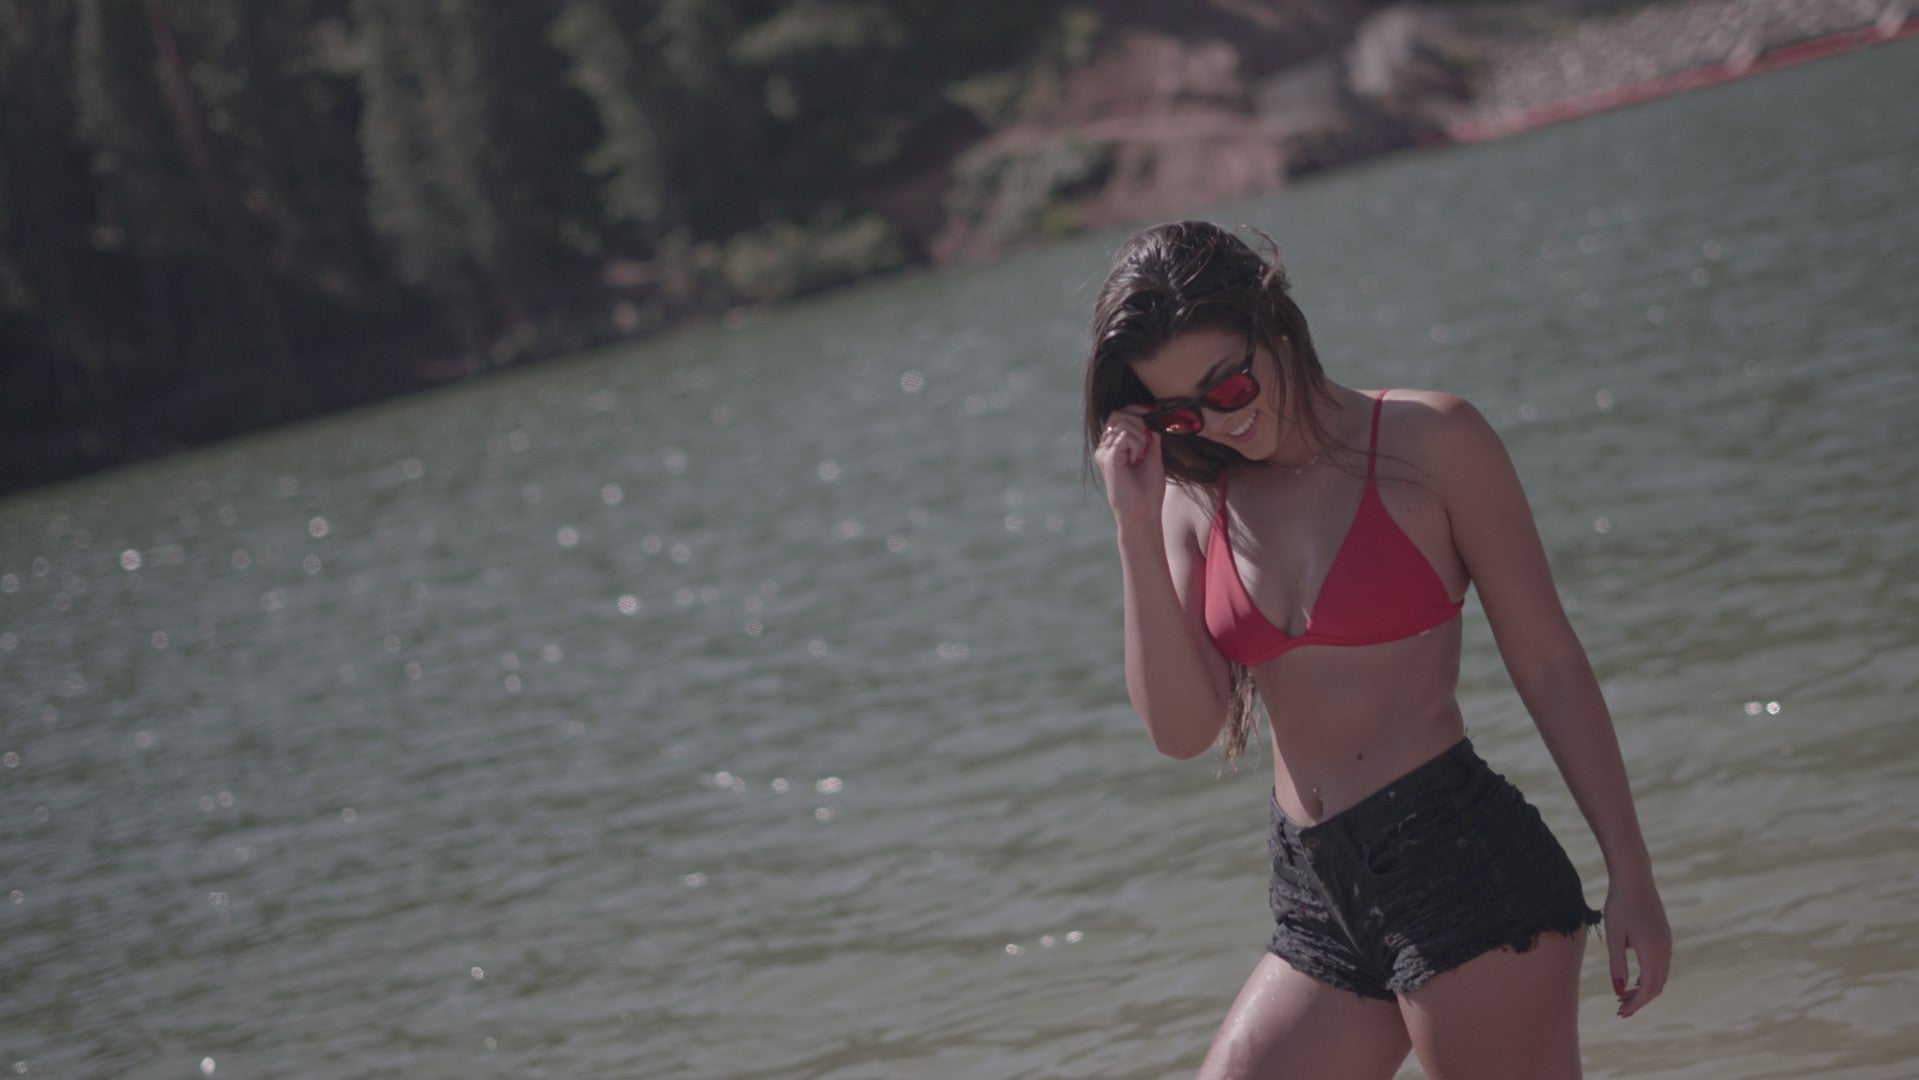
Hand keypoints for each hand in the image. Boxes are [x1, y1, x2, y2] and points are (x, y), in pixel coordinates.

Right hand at [1093, 406, 1165, 529]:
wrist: (1143, 512)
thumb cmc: (1148, 489)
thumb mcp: (1153, 455)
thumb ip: (1151, 436)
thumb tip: (1154, 415)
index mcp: (1114, 446)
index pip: (1119, 415)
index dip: (1135, 409)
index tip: (1151, 411)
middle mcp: (1105, 447)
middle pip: (1118, 414)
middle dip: (1138, 420)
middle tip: (1147, 442)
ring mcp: (1104, 452)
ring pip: (1123, 422)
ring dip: (1140, 435)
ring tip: (1142, 455)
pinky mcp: (1107, 457)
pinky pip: (1125, 435)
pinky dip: (1137, 444)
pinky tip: (1136, 459)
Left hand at [1604, 874, 1670, 1017]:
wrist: (1634, 878)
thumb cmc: (1619, 904)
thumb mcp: (1614, 936)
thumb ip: (1617, 964)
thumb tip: (1619, 991)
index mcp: (1653, 951)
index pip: (1648, 988)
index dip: (1636, 1004)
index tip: (1621, 1014)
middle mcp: (1665, 950)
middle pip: (1656, 985)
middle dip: (1639, 1000)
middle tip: (1620, 1009)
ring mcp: (1667, 942)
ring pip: (1659, 975)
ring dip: (1643, 988)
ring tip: (1623, 996)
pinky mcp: (1664, 935)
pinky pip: (1660, 964)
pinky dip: (1648, 976)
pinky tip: (1633, 978)